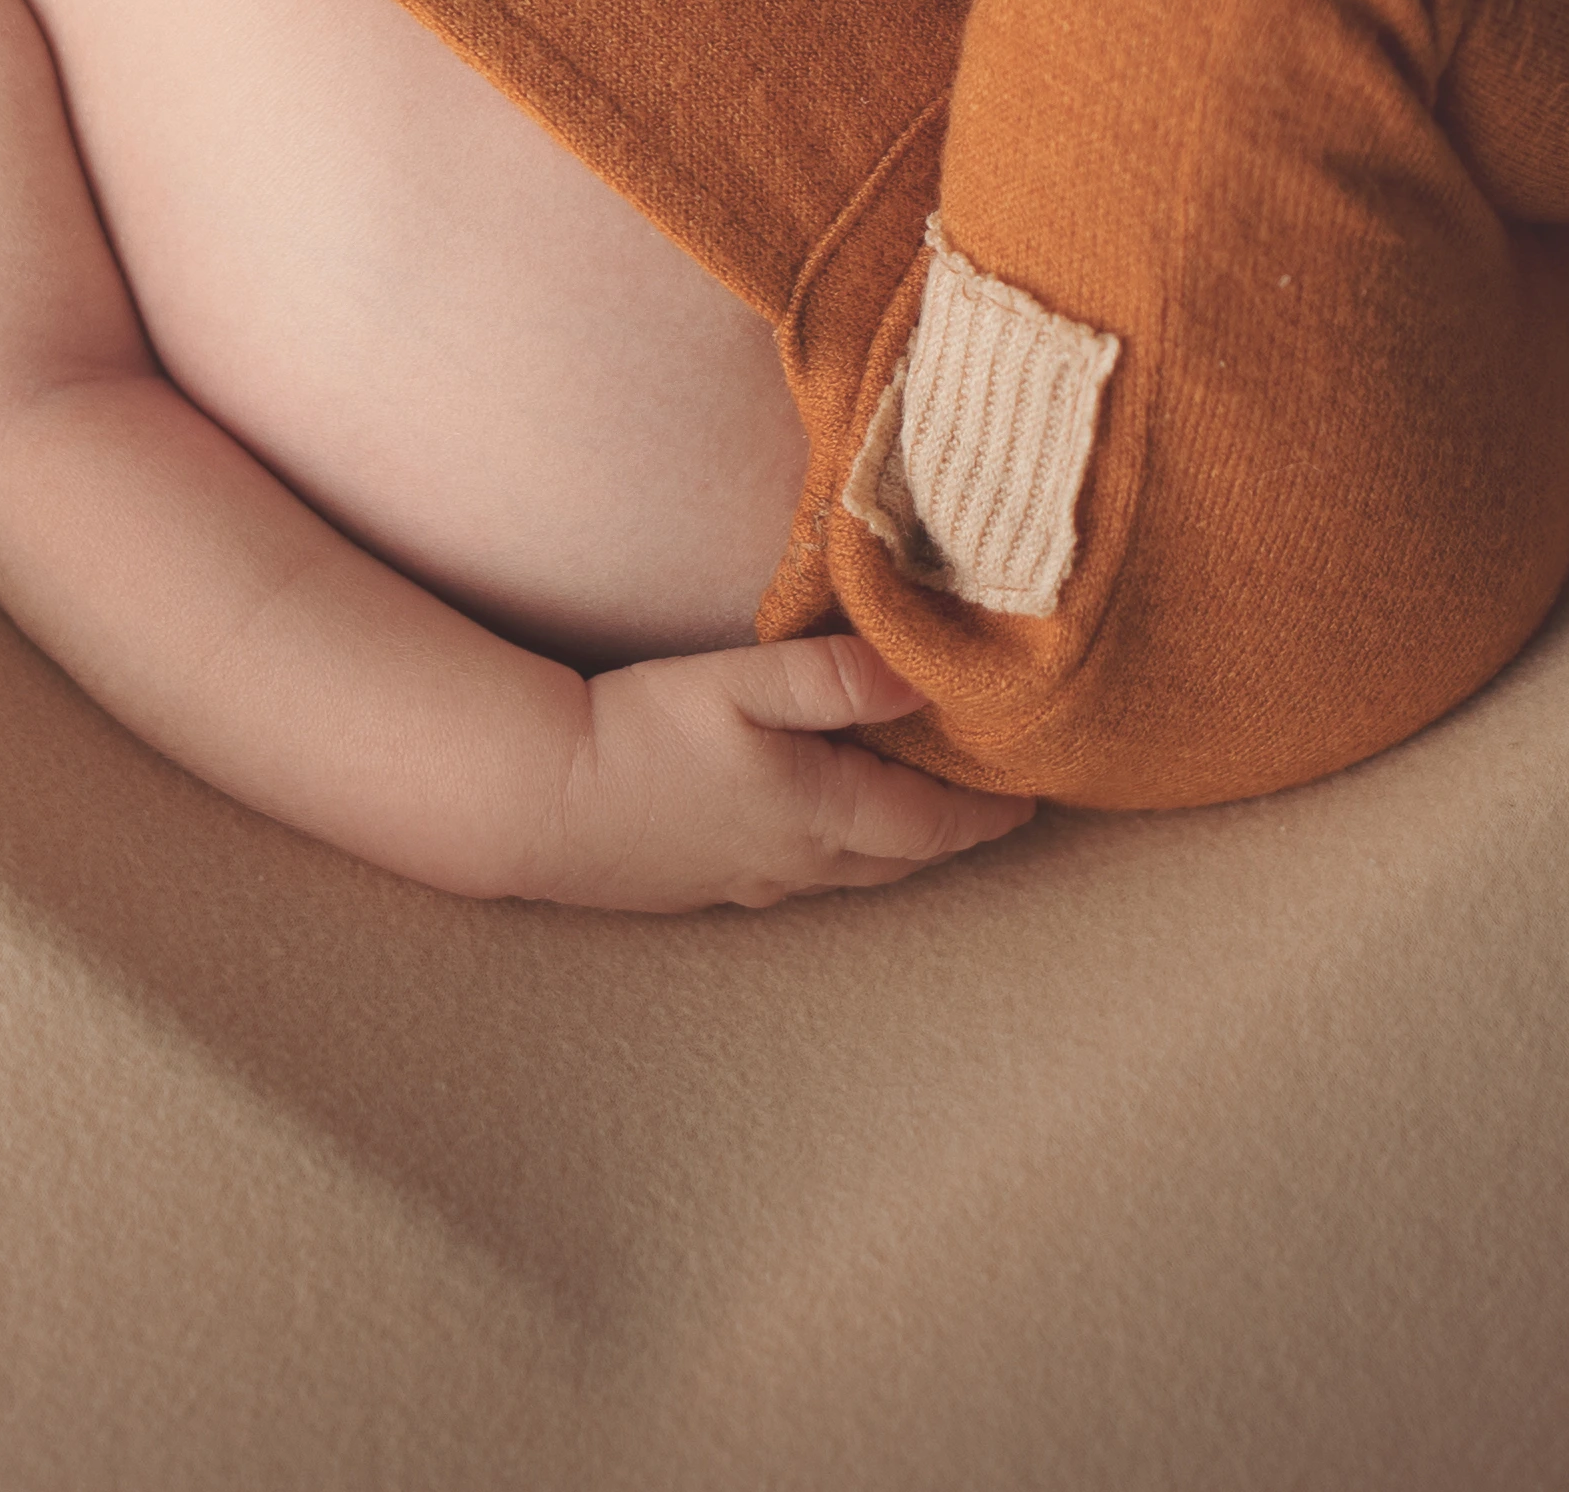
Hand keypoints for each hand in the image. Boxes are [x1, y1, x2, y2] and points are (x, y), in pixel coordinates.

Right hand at [518, 634, 1039, 910]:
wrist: (537, 801)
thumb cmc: (641, 732)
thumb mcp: (742, 684)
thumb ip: (836, 680)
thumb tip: (924, 682)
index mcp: (823, 814)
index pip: (932, 825)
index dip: (986, 813)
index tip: (1030, 799)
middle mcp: (799, 863)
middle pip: (900, 857)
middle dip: (950, 834)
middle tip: (989, 807)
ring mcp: (750, 883)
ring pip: (851, 873)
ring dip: (895, 846)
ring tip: (919, 813)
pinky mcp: (706, 887)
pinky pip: (800, 877)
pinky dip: (838, 853)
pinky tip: (821, 828)